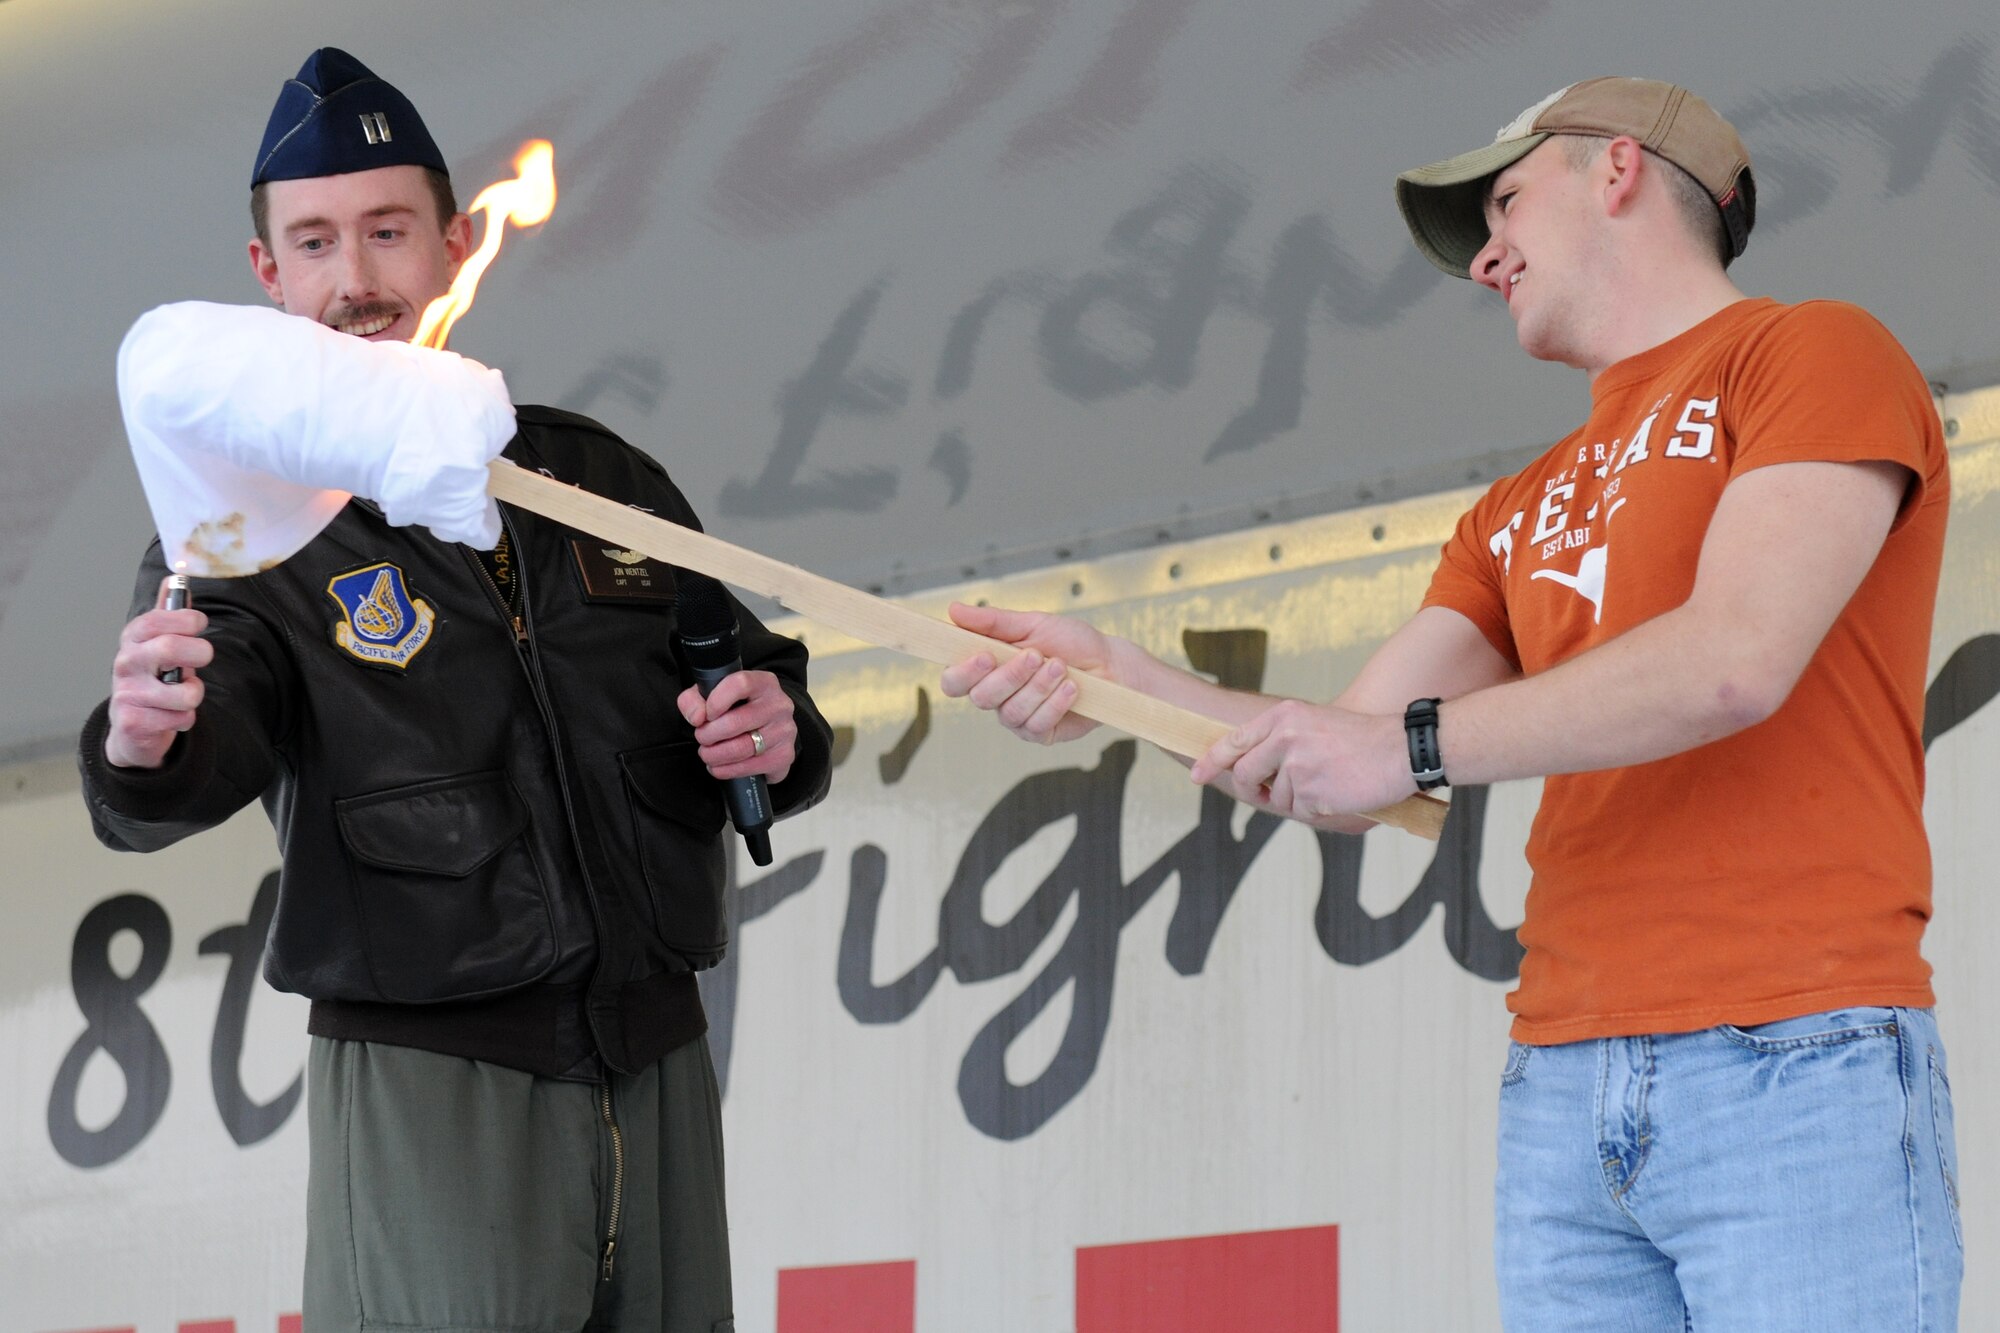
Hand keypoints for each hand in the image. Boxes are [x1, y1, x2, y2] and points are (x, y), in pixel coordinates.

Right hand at [104, 576, 213, 768]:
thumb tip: (176, 578)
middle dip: (200, 653)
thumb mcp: (159, 643)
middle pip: (171, 648)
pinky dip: (186, 719)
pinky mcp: (133, 722)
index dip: (186, 620)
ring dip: (194, 694)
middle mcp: (126, 662)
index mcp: (133, 638)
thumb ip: (170, 613)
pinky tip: (171, 717)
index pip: (158, 619)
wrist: (131, 728)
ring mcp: (127, 693)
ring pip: (185, 692)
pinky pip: (181, 718)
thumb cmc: (152, 678)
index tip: (199, 625)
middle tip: (203, 658)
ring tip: (183, 695)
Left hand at [677, 670, 796, 784]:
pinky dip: (726, 770)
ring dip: (715, 755)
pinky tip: (719, 766)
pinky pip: (749, 767)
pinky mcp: (784, 755)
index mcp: (763, 683)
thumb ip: (693, 700)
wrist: (768, 728)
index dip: (716, 701)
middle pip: (736, 722)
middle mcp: (779, 705)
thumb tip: (697, 717)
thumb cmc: (737, 709)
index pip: (740, 684)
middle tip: (702, 738)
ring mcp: (785, 731)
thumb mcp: (713, 695)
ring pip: (741, 748)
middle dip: (708, 735)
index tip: (706, 715)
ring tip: (707, 754)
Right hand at [940, 602, 1120, 744]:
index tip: (985, 656)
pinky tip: (1071, 688)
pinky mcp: (1041, 733)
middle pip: (981, 697)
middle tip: (1037, 655)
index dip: (963, 673)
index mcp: (988, 668)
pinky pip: (1036, 725)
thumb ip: (993, 621)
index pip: (955, 681)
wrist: (1110, 664)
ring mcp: (1017, 718)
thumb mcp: (1033, 623)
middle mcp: (998, 696)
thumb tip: (954, 610)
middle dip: (1011, 675)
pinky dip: (1055, 704)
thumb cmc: (1071, 642)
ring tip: (1061, 667)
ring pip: (1011, 711)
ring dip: (1038, 687)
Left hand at [1189, 699, 1413, 821]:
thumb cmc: (1361, 739)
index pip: (1235, 741)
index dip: (1211, 761)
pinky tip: (1338, 793)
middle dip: (1254, 790)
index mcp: (1283, 717)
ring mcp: (1297, 766)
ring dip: (1298, 800)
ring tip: (1329, 782)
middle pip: (1246, 774)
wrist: (1402, 750)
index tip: (1196, 775)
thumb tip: (1249, 768)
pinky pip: (1301, 812)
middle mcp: (1285, 738)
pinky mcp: (1312, 793)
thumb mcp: (1314, 723)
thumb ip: (1280, 740)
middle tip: (1270, 794)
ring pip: (1277, 798)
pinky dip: (1317, 810)